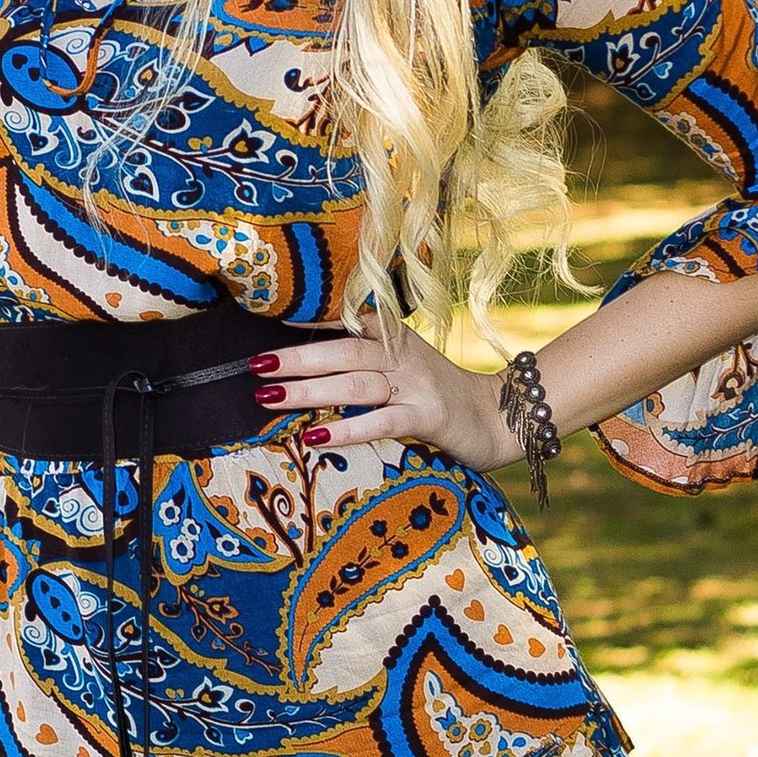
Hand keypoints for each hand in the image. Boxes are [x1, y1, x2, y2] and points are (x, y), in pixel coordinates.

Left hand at [255, 311, 515, 470]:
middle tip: (256, 364)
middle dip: (297, 357)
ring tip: (269, 395)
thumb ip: (367, 360)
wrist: (501, 417)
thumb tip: (310, 366)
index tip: (273, 319)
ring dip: (309, 390)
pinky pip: (381, 421)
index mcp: (395, 338)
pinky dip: (347, 428)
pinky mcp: (427, 417)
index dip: (310, 321)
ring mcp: (416, 385)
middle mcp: (402, 355)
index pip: (347, 323)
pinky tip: (315, 436)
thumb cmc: (441, 395)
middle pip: (343, 350)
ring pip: (355, 383)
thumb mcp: (405, 366)